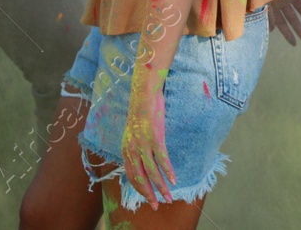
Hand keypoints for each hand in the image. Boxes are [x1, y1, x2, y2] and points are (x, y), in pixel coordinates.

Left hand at [121, 74, 175, 206]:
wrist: (144, 94)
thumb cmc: (141, 111)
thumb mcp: (134, 132)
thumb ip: (136, 146)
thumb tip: (142, 157)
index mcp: (126, 149)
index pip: (131, 176)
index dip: (140, 189)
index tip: (148, 198)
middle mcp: (132, 150)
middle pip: (140, 178)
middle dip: (149, 194)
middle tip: (156, 206)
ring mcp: (143, 144)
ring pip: (152, 172)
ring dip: (161, 187)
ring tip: (168, 197)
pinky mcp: (155, 138)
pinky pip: (162, 159)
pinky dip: (168, 171)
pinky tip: (174, 180)